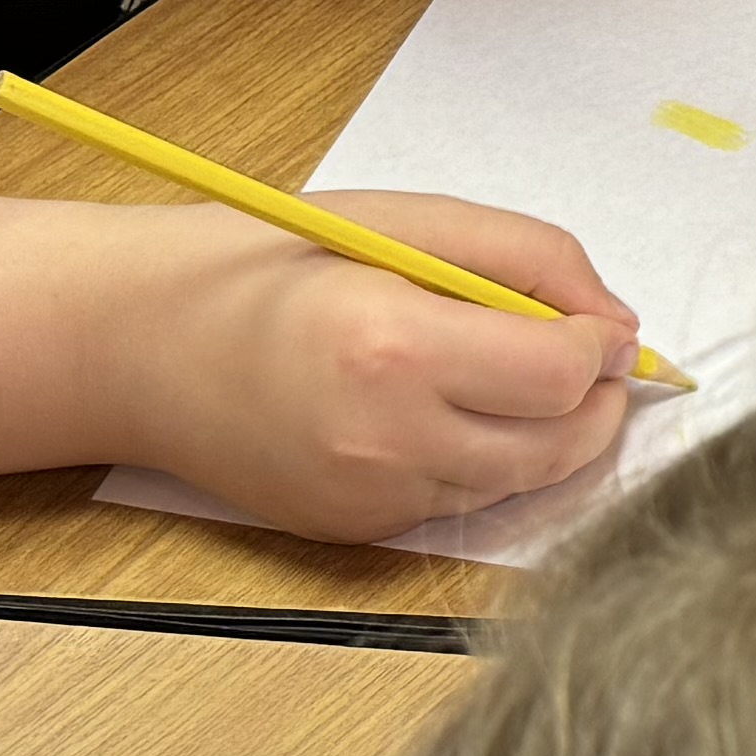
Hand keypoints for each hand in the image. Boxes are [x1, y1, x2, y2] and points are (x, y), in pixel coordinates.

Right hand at [116, 192, 645, 538]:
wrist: (139, 346)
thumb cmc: (268, 267)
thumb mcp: (403, 222)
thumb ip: (526, 257)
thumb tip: (616, 320)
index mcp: (392, 346)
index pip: (558, 374)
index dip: (599, 345)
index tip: (595, 321)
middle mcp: (383, 440)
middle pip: (558, 447)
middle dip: (594, 401)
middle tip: (581, 354)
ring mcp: (368, 499)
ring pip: (520, 485)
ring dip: (543, 436)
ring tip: (509, 375)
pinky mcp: (356, 533)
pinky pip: (462, 506)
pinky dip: (482, 463)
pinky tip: (443, 413)